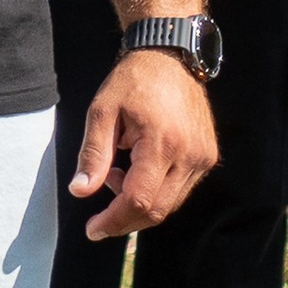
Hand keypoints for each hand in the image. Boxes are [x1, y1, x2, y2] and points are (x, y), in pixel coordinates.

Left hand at [69, 46, 217, 240]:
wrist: (169, 57)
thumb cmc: (132, 81)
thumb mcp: (102, 111)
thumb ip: (93, 154)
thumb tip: (80, 191)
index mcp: (163, 143)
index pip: (139, 200)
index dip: (114, 221)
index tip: (92, 230)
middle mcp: (190, 155)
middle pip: (157, 210)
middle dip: (124, 220)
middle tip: (98, 218)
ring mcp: (202, 157)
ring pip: (170, 204)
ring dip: (139, 203)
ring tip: (115, 173)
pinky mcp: (207, 156)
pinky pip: (180, 190)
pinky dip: (155, 192)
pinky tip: (134, 169)